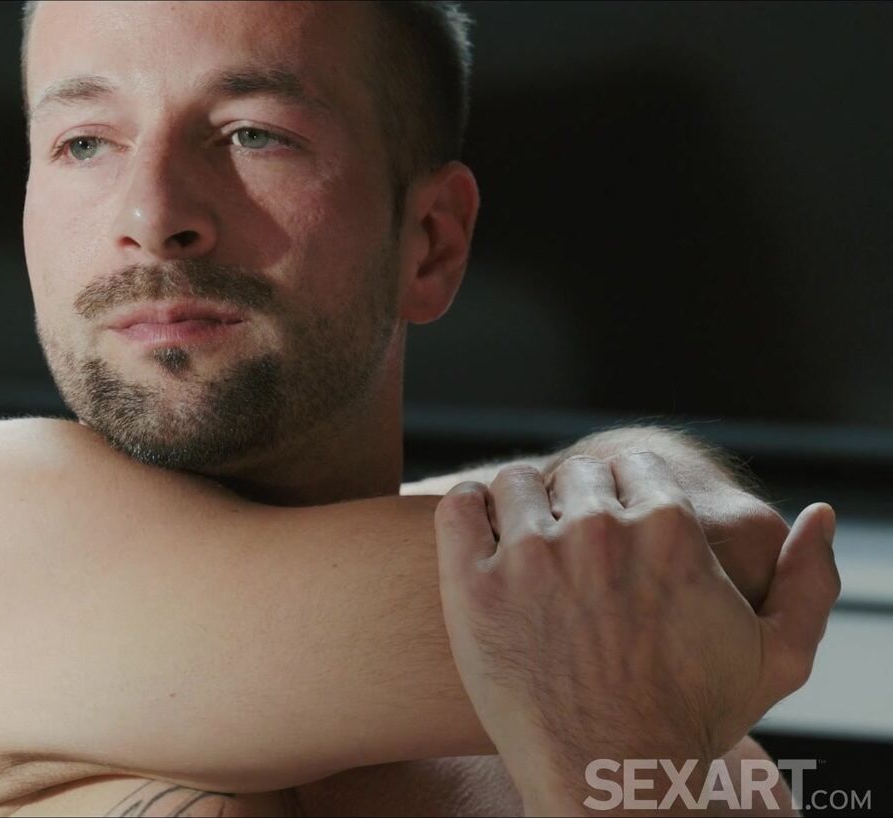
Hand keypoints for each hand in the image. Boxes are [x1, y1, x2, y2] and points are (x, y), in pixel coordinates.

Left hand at [433, 453, 839, 814]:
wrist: (612, 777)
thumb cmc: (694, 719)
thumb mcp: (777, 656)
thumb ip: (808, 582)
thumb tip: (820, 515)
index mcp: (671, 528)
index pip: (634, 465)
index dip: (623, 490)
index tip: (612, 517)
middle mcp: (598, 531)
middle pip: (574, 473)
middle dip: (574, 498)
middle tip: (565, 536)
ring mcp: (530, 556)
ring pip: (513, 483)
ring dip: (518, 502)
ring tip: (520, 539)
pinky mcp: (472, 586)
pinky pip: (457, 509)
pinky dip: (466, 511)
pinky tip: (478, 536)